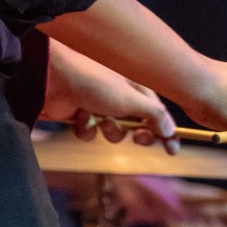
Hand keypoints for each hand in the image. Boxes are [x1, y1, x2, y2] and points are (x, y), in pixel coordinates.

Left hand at [41, 39, 178, 151]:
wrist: (54, 78)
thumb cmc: (95, 82)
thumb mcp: (130, 99)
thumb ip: (154, 114)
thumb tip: (170, 129)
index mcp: (137, 89)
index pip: (159, 113)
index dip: (167, 131)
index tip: (172, 149)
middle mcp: (121, 97)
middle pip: (140, 125)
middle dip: (137, 134)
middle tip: (136, 137)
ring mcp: (101, 106)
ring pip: (115, 132)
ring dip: (110, 131)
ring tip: (100, 121)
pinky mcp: (82, 115)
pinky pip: (92, 133)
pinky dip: (87, 129)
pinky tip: (80, 117)